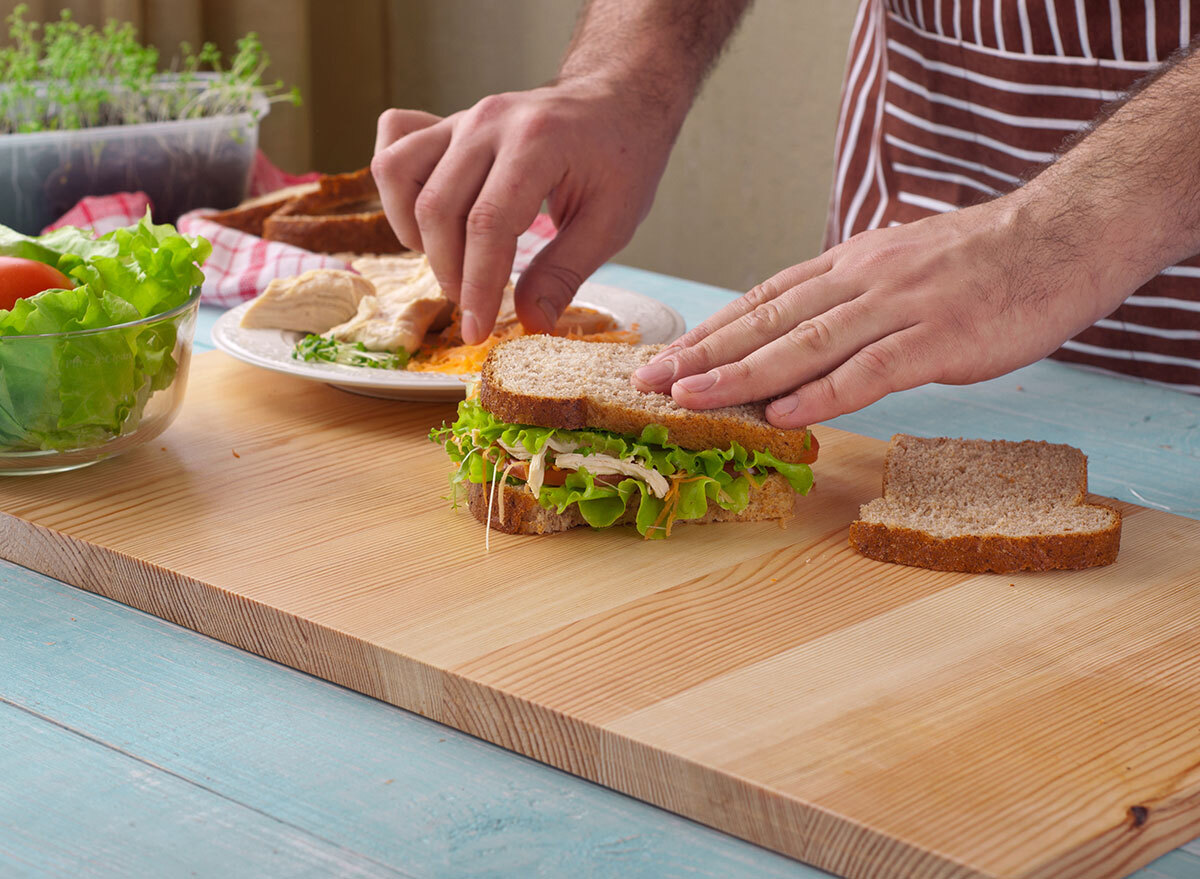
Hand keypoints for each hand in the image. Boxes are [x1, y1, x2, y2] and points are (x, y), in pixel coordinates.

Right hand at [370, 79, 676, 343]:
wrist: (617, 100)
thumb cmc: (621, 160)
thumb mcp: (612, 222)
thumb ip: (565, 272)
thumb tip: (530, 322)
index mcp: (537, 142)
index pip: (488, 224)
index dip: (477, 285)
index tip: (477, 330)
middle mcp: (489, 122)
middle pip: (438, 207)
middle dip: (449, 271)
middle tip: (473, 304)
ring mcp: (463, 117)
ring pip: (398, 172)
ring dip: (414, 230)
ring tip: (451, 260)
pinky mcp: (448, 122)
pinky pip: (395, 144)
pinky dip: (398, 188)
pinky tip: (428, 218)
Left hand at [631, 193, 1137, 426]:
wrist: (1061, 236)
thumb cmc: (983, 260)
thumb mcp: (901, 266)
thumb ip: (852, 298)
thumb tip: (806, 331)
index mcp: (849, 266)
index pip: (763, 299)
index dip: (709, 331)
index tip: (664, 358)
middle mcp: (861, 281)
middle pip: (767, 320)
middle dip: (702, 354)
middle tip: (649, 381)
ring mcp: (898, 308)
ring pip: (804, 344)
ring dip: (741, 375)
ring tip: (690, 398)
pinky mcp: (938, 338)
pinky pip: (870, 369)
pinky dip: (823, 393)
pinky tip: (783, 413)